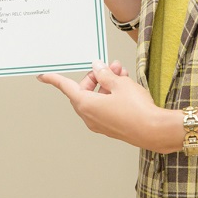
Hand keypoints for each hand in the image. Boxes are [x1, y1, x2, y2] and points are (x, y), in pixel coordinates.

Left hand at [38, 61, 177, 153]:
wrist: (155, 131)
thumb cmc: (137, 109)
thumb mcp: (119, 83)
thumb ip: (105, 74)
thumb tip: (97, 68)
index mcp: (86, 105)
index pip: (66, 87)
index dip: (54, 79)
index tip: (43, 76)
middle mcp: (89, 116)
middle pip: (84, 90)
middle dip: (96, 76)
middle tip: (110, 66)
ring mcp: (100, 124)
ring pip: (96, 98)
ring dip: (106, 84)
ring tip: (122, 72)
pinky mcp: (111, 127)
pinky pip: (105, 107)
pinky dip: (111, 95)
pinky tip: (125, 85)